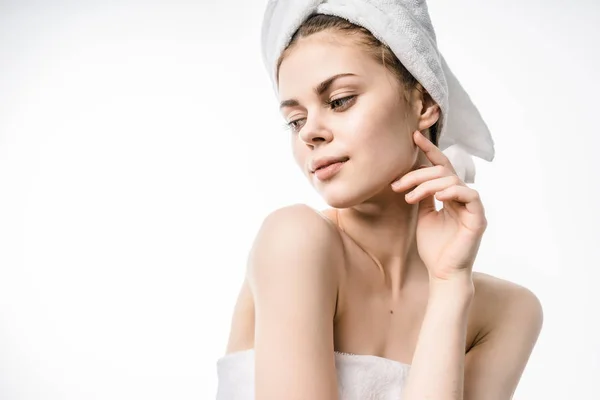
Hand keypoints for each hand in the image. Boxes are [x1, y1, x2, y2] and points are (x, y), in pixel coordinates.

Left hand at [391, 131, 486, 281]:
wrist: (442, 272)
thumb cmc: (434, 247)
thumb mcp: (423, 215)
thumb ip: (423, 196)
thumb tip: (413, 178)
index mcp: (450, 195)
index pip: (442, 166)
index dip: (429, 150)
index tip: (413, 137)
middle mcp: (462, 197)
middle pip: (442, 171)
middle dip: (417, 174)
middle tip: (397, 185)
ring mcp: (472, 207)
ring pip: (451, 180)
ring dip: (426, 184)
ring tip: (409, 197)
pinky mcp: (478, 218)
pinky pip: (470, 194)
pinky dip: (453, 191)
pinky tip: (438, 196)